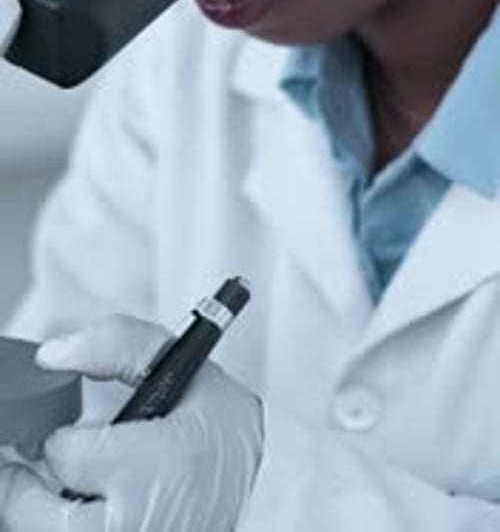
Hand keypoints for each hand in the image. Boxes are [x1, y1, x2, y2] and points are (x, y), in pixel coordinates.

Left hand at [0, 315, 262, 531]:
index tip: (72, 433)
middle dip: (31, 486)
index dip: (61, 438)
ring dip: (48, 512)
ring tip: (67, 486)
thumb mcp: (181, 364)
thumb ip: (116, 344)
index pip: (66, 455)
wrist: (270, 484)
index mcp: (153, 465)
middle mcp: (138, 523)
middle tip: (46, 461)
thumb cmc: (222, 424)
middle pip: (38, 517)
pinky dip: (72, 523)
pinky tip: (90, 507)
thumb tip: (52, 354)